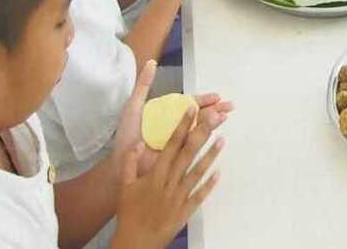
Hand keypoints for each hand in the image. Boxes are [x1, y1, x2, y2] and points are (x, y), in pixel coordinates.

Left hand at [112, 60, 232, 178]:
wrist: (120, 161)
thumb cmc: (127, 135)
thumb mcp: (133, 106)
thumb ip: (143, 85)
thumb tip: (152, 62)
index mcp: (169, 114)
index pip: (191, 104)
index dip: (204, 100)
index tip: (217, 96)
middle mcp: (176, 126)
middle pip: (200, 115)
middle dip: (216, 110)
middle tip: (230, 107)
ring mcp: (179, 141)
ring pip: (201, 129)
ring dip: (214, 122)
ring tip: (224, 116)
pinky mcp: (179, 156)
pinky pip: (195, 146)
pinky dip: (206, 139)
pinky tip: (216, 135)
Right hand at [113, 85, 226, 248]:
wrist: (135, 241)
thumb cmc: (128, 213)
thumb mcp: (125, 186)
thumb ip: (130, 162)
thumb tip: (138, 143)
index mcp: (155, 174)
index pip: (171, 144)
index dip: (182, 126)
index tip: (191, 110)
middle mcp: (170, 182)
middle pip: (188, 153)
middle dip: (201, 133)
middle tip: (214, 117)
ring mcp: (180, 196)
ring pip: (198, 171)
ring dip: (211, 155)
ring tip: (222, 139)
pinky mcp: (186, 209)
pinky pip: (200, 195)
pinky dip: (210, 184)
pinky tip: (219, 173)